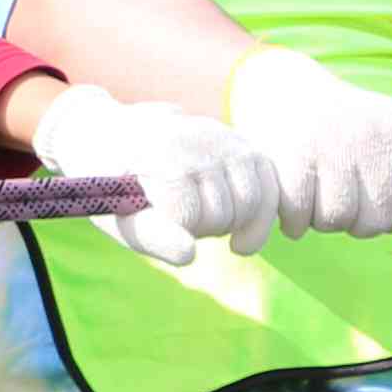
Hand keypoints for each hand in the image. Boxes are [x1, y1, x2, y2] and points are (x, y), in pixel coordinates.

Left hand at [32, 88, 281, 267]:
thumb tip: (191, 255)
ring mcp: (226, 137)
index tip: (153, 215)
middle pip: (224, 212)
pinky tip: (243, 233)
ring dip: (232, 223)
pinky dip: (262, 215)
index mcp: (163, 151)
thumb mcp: (121, 216)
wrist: (118, 137)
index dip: (173, 231)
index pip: (187, 215)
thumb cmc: (117, 186)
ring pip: (254, 203)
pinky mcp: (244, 144)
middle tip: (179, 217)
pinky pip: (273, 187)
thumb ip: (153, 237)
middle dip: (204, 228)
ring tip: (205, 217)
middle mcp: (199, 136)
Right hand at [224, 48, 391, 238]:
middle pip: (375, 222)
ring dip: (322, 219)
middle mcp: (373, 138)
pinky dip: (294, 220)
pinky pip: (300, 217)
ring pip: (337, 221)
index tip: (376, 202)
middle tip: (341, 197)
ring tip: (317, 195)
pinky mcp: (292, 158)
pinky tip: (293, 203)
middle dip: (357, 220)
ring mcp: (332, 147)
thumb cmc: (350, 120)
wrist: (285, 89)